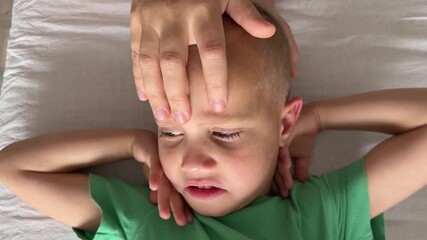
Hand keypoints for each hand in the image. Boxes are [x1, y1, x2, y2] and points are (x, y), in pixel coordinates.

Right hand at [130, 0, 297, 123]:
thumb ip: (246, 13)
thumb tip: (268, 33)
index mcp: (202, 10)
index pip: (211, 51)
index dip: (216, 80)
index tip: (219, 106)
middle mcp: (173, 17)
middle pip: (174, 62)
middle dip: (178, 93)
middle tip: (185, 119)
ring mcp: (150, 19)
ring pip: (149, 61)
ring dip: (155, 91)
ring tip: (162, 116)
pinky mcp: (136, 21)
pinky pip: (134, 53)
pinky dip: (138, 77)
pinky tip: (144, 97)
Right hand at [132, 133, 192, 225]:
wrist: (144, 142)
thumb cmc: (154, 162)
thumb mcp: (156, 179)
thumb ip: (157, 190)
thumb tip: (155, 202)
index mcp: (176, 178)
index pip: (180, 195)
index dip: (183, 208)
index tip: (186, 220)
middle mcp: (174, 171)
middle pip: (176, 192)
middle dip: (178, 207)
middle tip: (180, 221)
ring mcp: (166, 163)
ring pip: (166, 183)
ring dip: (165, 198)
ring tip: (164, 212)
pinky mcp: (156, 155)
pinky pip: (156, 166)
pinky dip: (154, 176)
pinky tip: (153, 186)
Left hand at [274, 104, 318, 196]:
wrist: (310, 119)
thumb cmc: (303, 136)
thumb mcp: (303, 155)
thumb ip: (301, 168)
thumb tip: (302, 182)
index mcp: (276, 154)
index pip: (277, 171)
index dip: (281, 183)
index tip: (286, 195)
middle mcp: (273, 148)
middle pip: (274, 168)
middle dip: (280, 182)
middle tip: (285, 193)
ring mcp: (276, 141)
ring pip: (277, 159)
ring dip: (282, 172)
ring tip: (287, 184)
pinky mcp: (281, 132)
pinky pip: (281, 146)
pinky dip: (284, 156)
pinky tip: (287, 165)